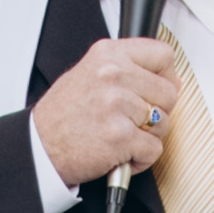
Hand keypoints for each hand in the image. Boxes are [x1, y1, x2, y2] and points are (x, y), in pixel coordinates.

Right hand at [31, 37, 183, 188]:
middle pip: (169, 93)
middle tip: (134, 121)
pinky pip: (154, 149)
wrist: (39, 146)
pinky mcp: (120, 136)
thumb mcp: (90, 74)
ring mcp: (117, 105)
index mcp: (107, 54)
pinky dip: (141, 158)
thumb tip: (174, 82)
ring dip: (148, 137)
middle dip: (158, 112)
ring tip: (123, 136)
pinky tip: (122, 154)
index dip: (167, 77)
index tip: (157, 91)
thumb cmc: (63, 115)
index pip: (163, 55)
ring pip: (164, 123)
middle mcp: (113, 74)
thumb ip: (129, 71)